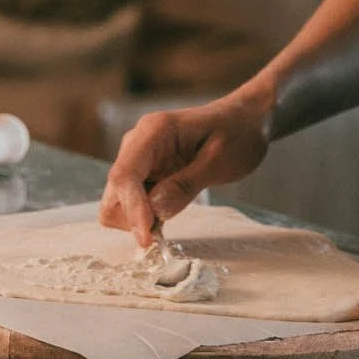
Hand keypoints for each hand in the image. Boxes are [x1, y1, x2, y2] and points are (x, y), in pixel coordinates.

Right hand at [100, 96, 269, 246]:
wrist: (244, 120)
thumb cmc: (237, 133)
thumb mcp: (219, 160)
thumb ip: (185, 185)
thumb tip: (156, 211)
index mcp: (153, 132)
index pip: (125, 175)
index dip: (131, 209)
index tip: (146, 238)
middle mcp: (137, 144)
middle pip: (114, 191)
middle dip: (132, 216)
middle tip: (162, 230)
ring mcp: (139, 160)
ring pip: (117, 201)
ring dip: (138, 218)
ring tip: (172, 214)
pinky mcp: (145, 174)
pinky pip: (132, 202)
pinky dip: (145, 216)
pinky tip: (169, 211)